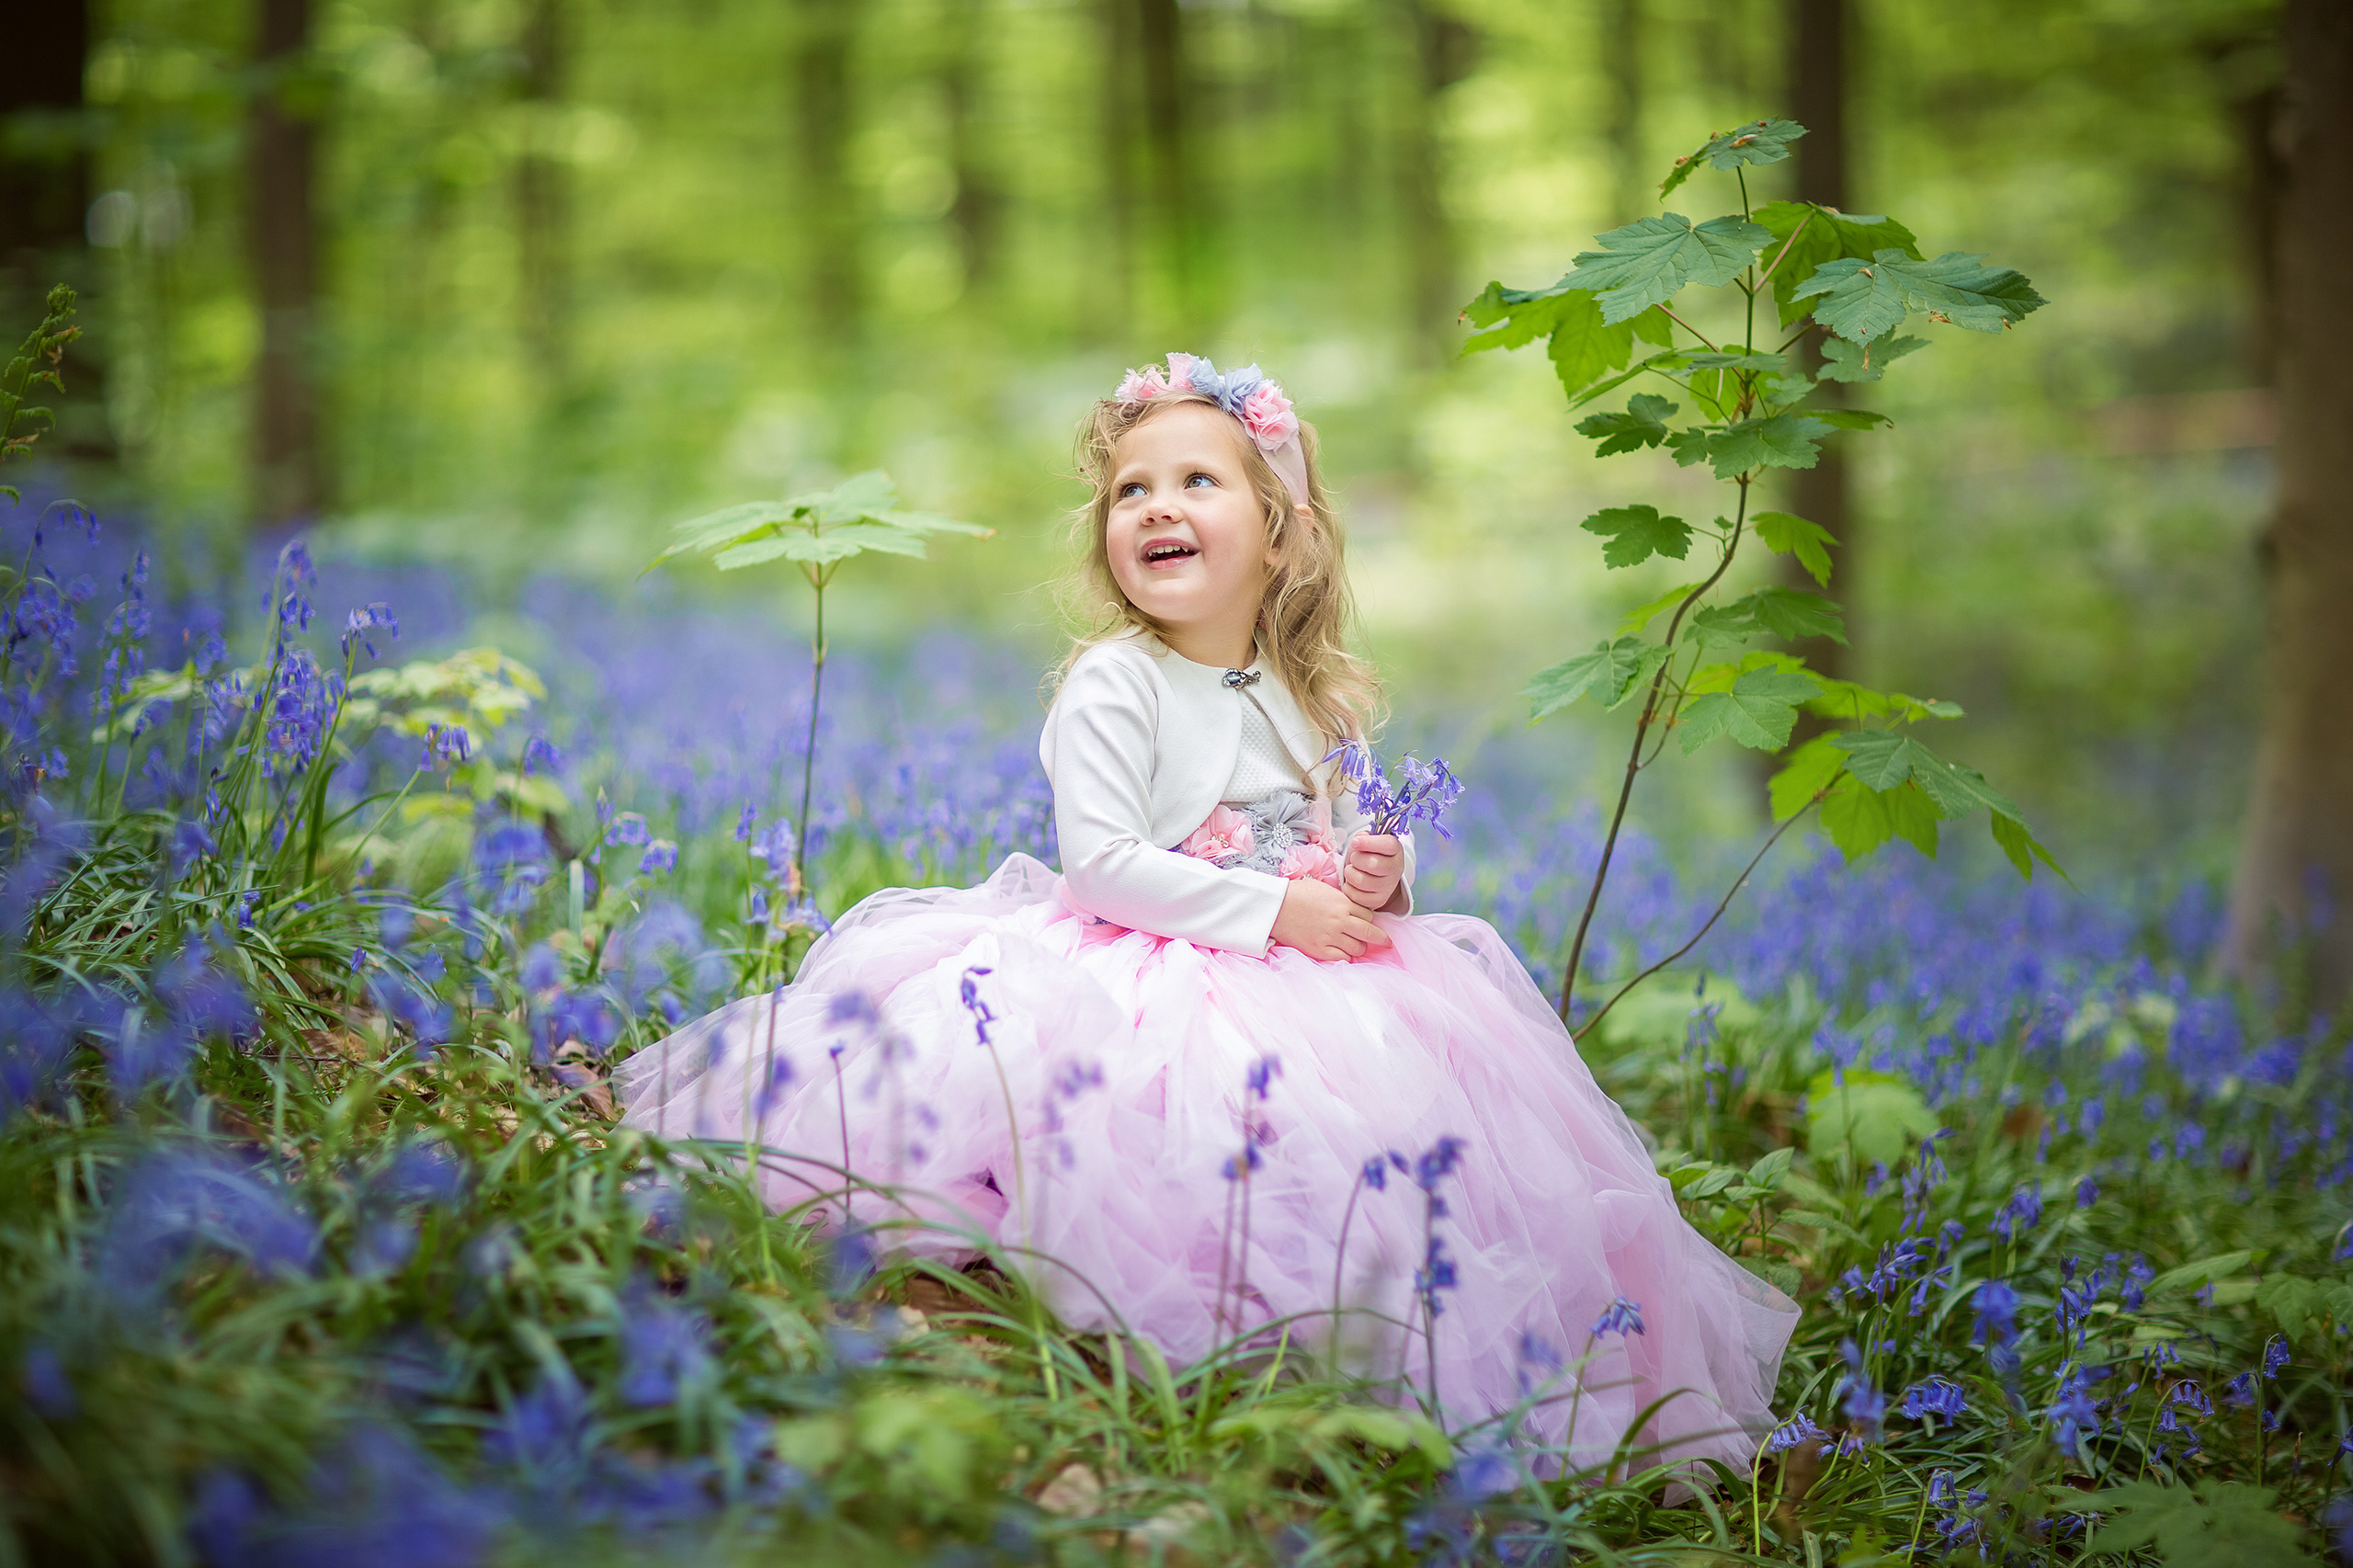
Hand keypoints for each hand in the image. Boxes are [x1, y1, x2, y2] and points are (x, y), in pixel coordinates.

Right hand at [1270, 876, 1392, 961]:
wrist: (1275, 907)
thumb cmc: (1297, 894)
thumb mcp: (1324, 888)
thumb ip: (1341, 900)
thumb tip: (1354, 909)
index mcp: (1342, 903)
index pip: (1368, 915)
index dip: (1369, 920)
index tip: (1368, 923)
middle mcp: (1339, 921)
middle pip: (1370, 933)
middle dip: (1381, 939)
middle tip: (1387, 943)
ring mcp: (1330, 937)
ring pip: (1358, 948)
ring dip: (1360, 947)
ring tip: (1355, 945)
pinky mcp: (1319, 950)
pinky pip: (1342, 958)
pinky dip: (1346, 956)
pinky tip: (1343, 952)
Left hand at [1343, 833, 1403, 911]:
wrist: (1370, 873)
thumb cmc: (1367, 853)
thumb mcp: (1366, 840)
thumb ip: (1363, 836)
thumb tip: (1359, 839)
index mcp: (1396, 850)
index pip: (1388, 845)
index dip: (1368, 843)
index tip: (1355, 842)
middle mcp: (1396, 869)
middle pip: (1372, 864)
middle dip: (1356, 859)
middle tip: (1354, 858)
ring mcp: (1388, 887)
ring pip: (1361, 881)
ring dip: (1350, 873)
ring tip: (1352, 870)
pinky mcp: (1378, 901)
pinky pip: (1356, 896)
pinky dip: (1348, 888)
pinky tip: (1352, 883)